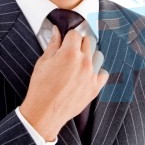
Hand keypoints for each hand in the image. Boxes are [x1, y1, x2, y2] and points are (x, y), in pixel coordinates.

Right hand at [19, 26, 108, 140]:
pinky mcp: (95, 87)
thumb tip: (56, 32)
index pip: (75, 33)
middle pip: (89, 41)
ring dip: (89, 55)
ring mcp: (91, 75)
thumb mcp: (43, 62)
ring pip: (98, 55)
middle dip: (79, 43)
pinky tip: (87, 74)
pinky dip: (97, 72)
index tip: (65, 41)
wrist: (44, 113)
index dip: (68, 36)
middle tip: (70, 52)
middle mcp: (83, 62)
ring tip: (79, 63)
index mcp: (69, 53)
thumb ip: (53, 44)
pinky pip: (103, 73)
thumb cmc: (40, 88)